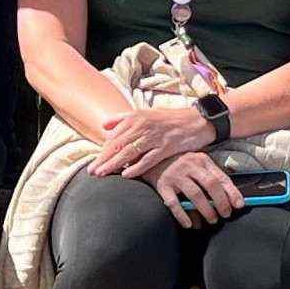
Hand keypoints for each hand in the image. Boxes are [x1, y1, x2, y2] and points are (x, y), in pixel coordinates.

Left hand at [90, 103, 215, 178]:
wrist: (197, 120)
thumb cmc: (169, 119)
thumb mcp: (145, 114)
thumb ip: (123, 119)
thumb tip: (104, 125)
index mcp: (135, 118)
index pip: (114, 137)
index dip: (102, 151)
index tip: (93, 163)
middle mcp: (142, 126)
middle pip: (118, 145)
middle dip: (103, 160)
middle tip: (92, 172)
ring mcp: (154, 136)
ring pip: (129, 152)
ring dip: (114, 164)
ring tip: (102, 174)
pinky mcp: (166, 146)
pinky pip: (148, 159)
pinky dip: (137, 167)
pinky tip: (126, 174)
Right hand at [152, 150, 242, 226]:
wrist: (148, 156)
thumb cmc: (176, 163)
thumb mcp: (195, 164)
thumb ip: (208, 179)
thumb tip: (223, 204)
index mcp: (201, 159)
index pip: (221, 177)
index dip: (232, 192)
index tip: (239, 205)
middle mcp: (189, 165)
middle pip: (211, 185)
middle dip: (221, 202)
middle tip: (226, 214)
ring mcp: (175, 175)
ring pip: (196, 195)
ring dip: (206, 210)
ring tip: (212, 220)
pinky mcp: (162, 185)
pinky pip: (174, 203)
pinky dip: (183, 215)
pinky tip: (189, 224)